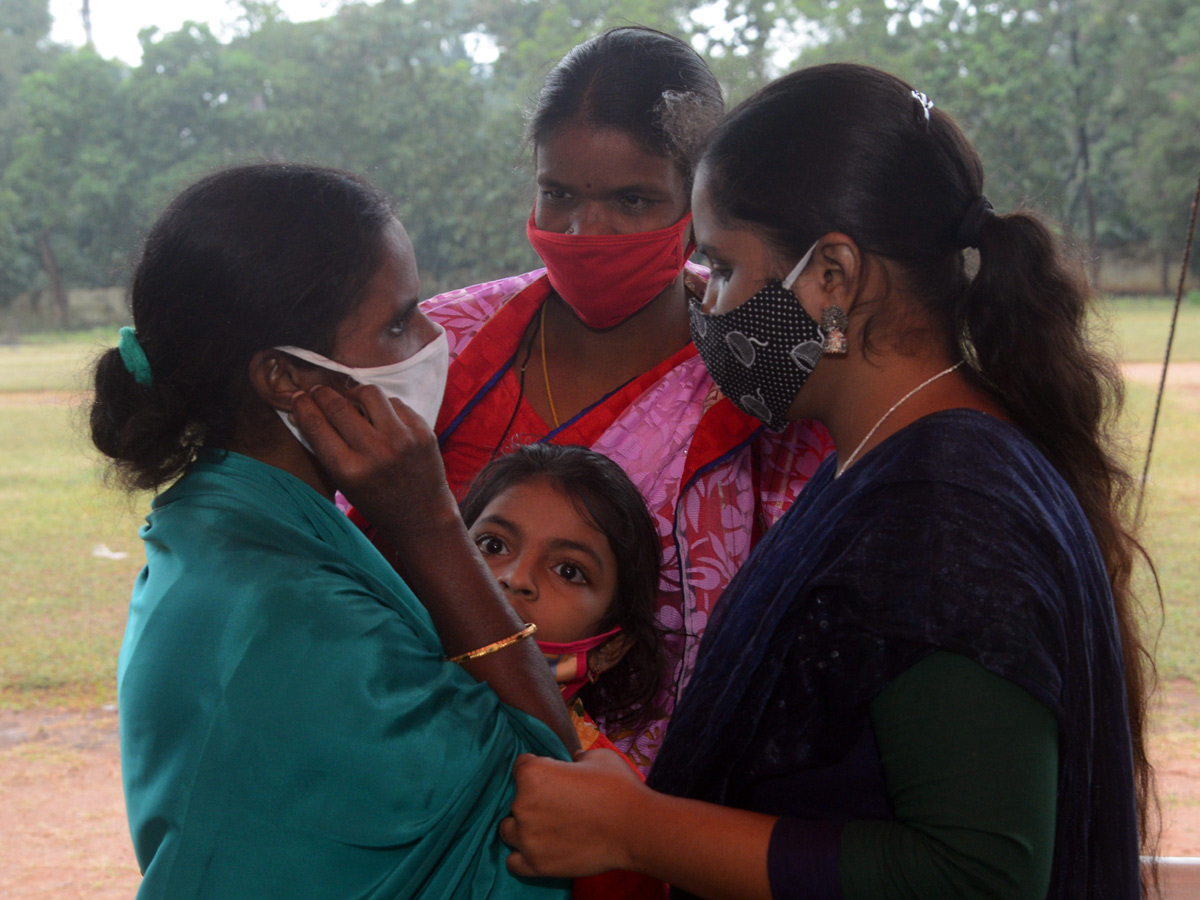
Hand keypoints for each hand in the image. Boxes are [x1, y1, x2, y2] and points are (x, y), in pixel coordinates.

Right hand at [290, 383, 455, 539]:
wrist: (422, 517)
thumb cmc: (376, 501)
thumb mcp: (344, 483)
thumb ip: (324, 448)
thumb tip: (303, 409)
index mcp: (349, 470)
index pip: (316, 425)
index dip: (302, 405)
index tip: (297, 397)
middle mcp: (375, 452)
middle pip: (338, 405)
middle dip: (322, 394)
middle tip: (317, 391)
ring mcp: (402, 439)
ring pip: (369, 393)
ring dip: (354, 393)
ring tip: (350, 401)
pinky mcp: (423, 431)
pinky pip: (395, 402)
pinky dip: (382, 406)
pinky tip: (378, 416)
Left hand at [501, 749, 646, 878]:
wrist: (634, 828)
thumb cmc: (617, 787)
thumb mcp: (598, 757)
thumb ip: (577, 756)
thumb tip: (574, 759)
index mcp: (533, 773)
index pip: (520, 766)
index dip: (538, 767)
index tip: (553, 775)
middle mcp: (522, 804)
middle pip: (515, 799)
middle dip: (532, 799)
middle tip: (557, 803)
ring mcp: (527, 837)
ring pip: (508, 830)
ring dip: (522, 827)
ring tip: (546, 827)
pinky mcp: (536, 864)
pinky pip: (513, 861)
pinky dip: (523, 855)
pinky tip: (539, 848)